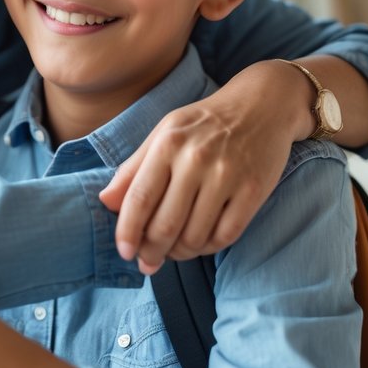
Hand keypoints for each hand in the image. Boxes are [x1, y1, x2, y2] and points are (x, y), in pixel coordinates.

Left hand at [100, 60, 306, 271]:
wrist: (262, 105)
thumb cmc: (205, 123)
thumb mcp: (164, 133)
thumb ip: (133, 168)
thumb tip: (106, 202)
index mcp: (168, 144)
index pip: (140, 198)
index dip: (128, 231)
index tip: (124, 252)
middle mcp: (197, 160)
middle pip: (166, 225)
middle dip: (152, 251)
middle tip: (149, 261)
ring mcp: (228, 176)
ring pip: (195, 236)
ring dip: (180, 253)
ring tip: (174, 251)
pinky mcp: (254, 191)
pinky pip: (225, 236)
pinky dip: (208, 248)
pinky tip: (200, 243)